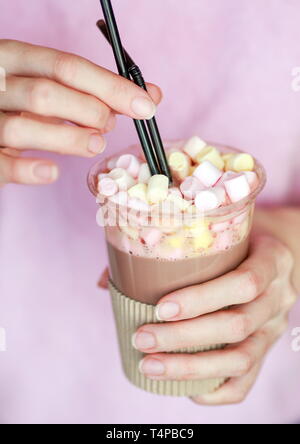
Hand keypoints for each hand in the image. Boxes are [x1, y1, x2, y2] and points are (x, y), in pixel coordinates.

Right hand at [0, 40, 160, 185]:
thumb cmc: (21, 104)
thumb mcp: (51, 86)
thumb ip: (96, 89)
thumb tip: (150, 95)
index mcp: (14, 58)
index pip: (67, 67)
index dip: (111, 87)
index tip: (146, 105)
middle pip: (46, 93)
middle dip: (89, 112)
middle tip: (108, 125)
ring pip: (24, 127)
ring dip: (69, 139)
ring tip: (94, 145)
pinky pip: (2, 164)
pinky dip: (30, 170)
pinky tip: (53, 171)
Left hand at [132, 234, 296, 404]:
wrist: (281, 252)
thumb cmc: (239, 240)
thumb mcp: (220, 230)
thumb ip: (169, 248)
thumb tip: (105, 280)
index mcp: (271, 258)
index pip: (245, 282)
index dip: (203, 298)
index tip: (161, 307)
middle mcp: (278, 296)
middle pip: (238, 324)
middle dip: (184, 337)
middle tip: (141, 337)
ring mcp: (275, 326)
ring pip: (242, 357)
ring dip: (192, 367)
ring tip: (149, 365)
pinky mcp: (268, 349)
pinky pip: (247, 380)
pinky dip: (215, 390)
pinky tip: (184, 389)